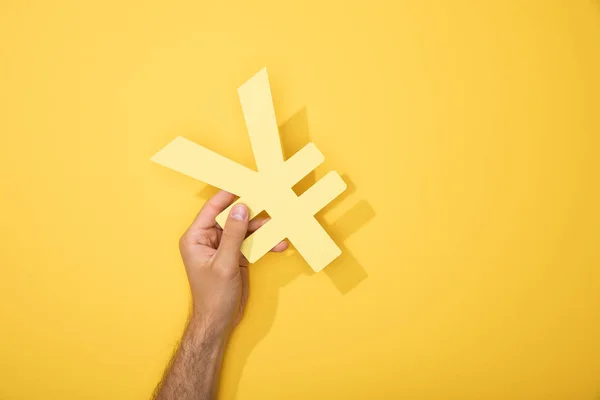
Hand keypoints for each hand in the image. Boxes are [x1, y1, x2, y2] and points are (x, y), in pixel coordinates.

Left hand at [179, 190, 287, 334]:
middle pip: (232, 218)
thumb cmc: (213, 296)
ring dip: (262, 230)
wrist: (219, 322)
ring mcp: (223, 247)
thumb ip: (233, 234)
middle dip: (252, 213)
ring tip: (280, 227)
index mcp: (196, 237)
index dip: (229, 196)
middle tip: (270, 203)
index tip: (245, 184)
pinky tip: (278, 243)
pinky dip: (264, 243)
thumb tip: (241, 208)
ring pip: (244, 230)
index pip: (212, 209)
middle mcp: (208, 239)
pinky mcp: (235, 256)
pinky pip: (251, 243)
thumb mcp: (224, 263)